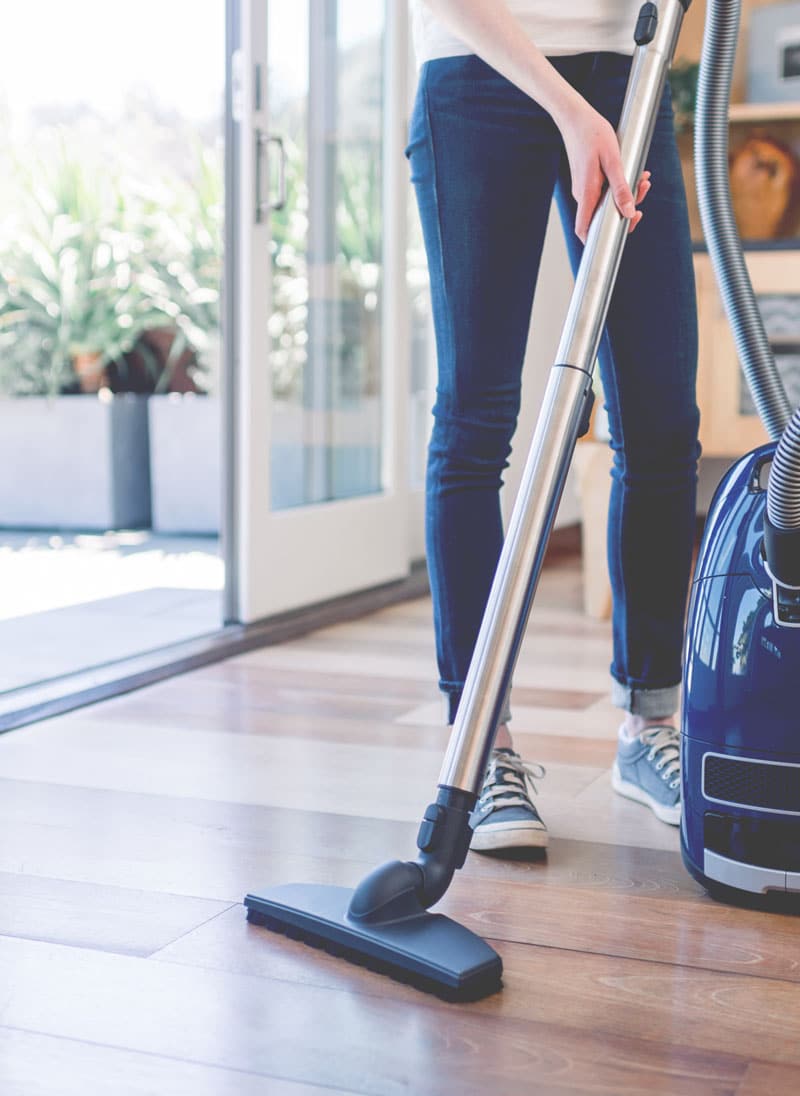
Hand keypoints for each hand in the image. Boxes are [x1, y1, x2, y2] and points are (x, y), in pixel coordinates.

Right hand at [558, 100, 650, 242]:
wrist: (575, 116)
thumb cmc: (593, 133)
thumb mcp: (613, 160)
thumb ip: (621, 188)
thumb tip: (628, 212)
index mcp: (587, 193)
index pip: (585, 229)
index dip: (600, 239)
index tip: (623, 230)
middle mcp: (582, 194)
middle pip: (602, 216)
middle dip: (626, 208)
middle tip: (643, 191)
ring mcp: (583, 187)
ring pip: (605, 201)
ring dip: (626, 194)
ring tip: (643, 178)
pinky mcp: (586, 179)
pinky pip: (603, 190)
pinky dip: (619, 185)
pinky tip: (633, 172)